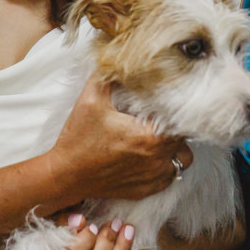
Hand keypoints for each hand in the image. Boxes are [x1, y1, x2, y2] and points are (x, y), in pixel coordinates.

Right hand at [48, 77, 192, 201]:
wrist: (65, 175)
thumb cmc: (78, 139)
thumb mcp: (90, 100)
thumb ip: (107, 76)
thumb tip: (117, 59)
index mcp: (150, 137)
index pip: (182, 121)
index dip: (178, 111)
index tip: (166, 106)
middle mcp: (157, 159)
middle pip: (185, 140)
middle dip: (175, 128)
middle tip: (158, 119)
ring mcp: (152, 177)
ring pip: (181, 161)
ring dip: (174, 150)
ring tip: (157, 139)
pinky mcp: (145, 190)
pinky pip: (168, 178)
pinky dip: (164, 167)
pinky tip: (149, 156)